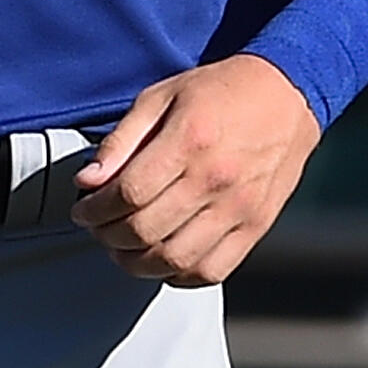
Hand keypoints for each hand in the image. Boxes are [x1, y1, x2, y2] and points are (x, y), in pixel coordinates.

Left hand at [69, 55, 319, 286]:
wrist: (286, 95)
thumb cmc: (219, 92)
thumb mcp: (160, 96)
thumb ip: (121, 140)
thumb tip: (88, 180)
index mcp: (188, 141)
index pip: (128, 194)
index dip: (95, 210)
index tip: (82, 210)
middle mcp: (215, 179)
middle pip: (146, 230)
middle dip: (108, 236)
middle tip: (97, 229)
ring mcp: (239, 208)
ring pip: (175, 258)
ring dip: (137, 263)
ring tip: (122, 249)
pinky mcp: (257, 226)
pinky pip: (213, 270)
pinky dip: (180, 276)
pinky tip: (162, 261)